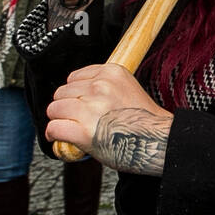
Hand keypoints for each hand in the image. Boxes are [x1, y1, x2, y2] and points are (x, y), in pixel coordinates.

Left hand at [46, 63, 170, 174]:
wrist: (160, 141)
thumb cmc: (146, 122)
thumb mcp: (128, 89)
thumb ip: (105, 87)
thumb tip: (77, 94)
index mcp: (112, 73)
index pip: (74, 77)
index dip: (75, 93)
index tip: (80, 103)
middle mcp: (100, 86)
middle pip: (61, 93)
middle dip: (66, 107)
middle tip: (77, 119)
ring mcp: (91, 107)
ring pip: (54, 110)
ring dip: (59, 120)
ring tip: (71, 128)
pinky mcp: (83, 130)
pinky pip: (54, 128)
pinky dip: (54, 135)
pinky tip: (60, 139)